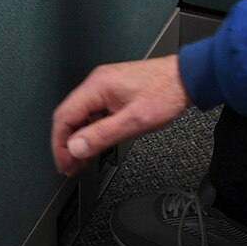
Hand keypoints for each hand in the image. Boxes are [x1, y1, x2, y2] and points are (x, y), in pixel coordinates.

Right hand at [50, 56, 189, 175]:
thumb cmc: (166, 93)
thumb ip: (102, 135)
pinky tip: (95, 144)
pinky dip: (90, 130)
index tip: (65, 164)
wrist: (186, 78)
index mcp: (97, 87)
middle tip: (71, 167)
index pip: (64, 117)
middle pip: (68, 116)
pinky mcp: (113, 90)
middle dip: (67, 145)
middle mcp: (97, 83)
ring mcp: (105, 86)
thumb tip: (76, 147)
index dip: (60, 145)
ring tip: (82, 161)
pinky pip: (93, 112)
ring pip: (80, 115)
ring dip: (79, 139)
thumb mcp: (134, 121)